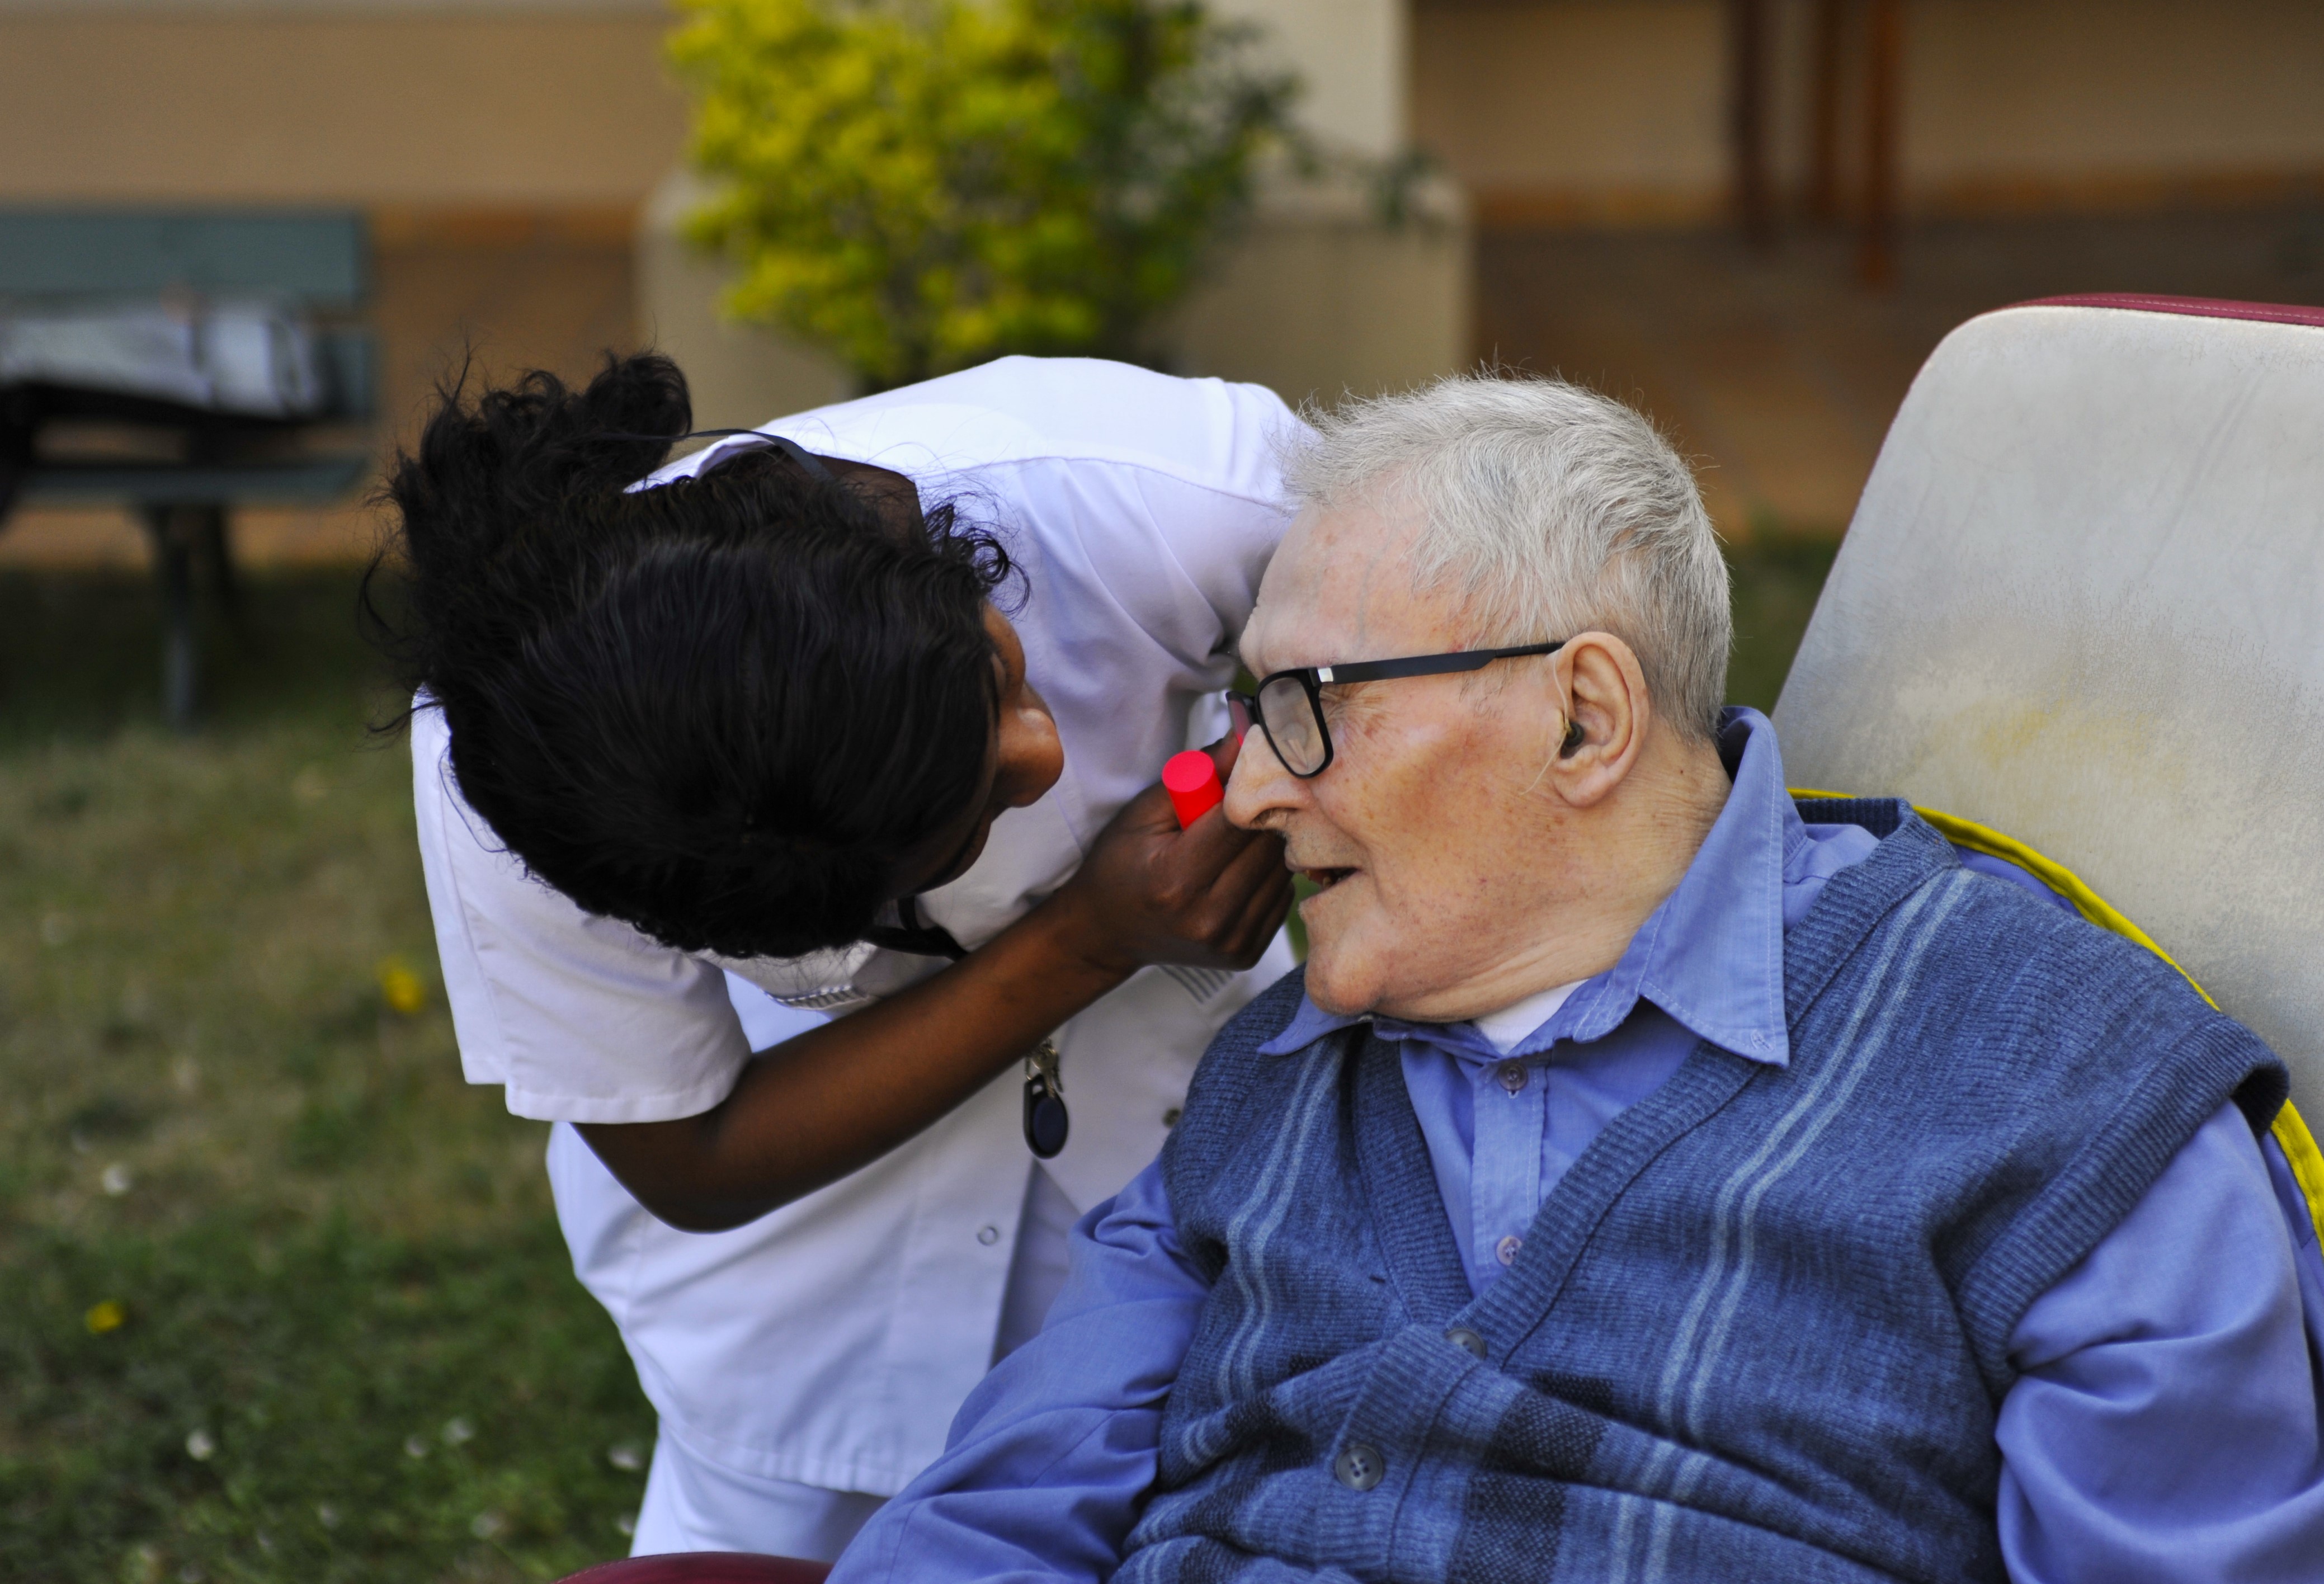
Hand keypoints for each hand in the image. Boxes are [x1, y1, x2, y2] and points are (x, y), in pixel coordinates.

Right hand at [1047, 735, 1292, 977]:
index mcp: (1176, 879)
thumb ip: (1195, 775)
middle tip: (1261, 785)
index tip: (1262, 755)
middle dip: (1267, 808)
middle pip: (1267, 844)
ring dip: (1272, 841)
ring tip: (1246, 827)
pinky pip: (1281, 896)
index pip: (1238, 819)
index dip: (1253, 782)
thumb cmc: (1120, 864)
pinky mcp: (1246, 953)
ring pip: (1281, 870)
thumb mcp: (1143, 813)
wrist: (1107, 933)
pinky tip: (1245, 863)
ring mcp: (1230, 940)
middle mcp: (1208, 916)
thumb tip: (1243, 738)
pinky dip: (1270, 873)